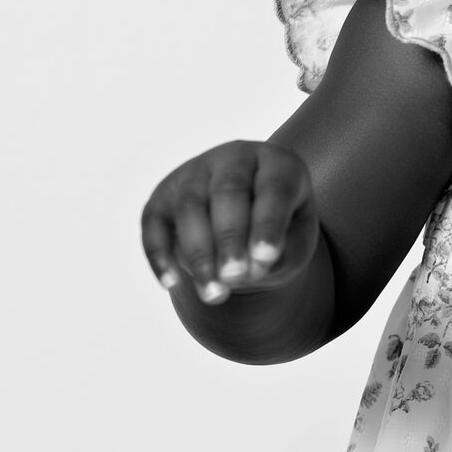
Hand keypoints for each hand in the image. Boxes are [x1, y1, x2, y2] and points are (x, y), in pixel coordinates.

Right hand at [139, 140, 320, 304]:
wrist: (250, 222)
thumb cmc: (281, 231)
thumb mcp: (296, 241)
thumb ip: (283, 252)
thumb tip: (251, 267)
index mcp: (277, 163)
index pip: (274, 187)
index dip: (268, 223)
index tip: (265, 258)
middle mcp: (234, 158)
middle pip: (227, 190)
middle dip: (230, 237)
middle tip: (234, 276)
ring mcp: (195, 172)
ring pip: (189, 205)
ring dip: (198, 252)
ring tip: (213, 293)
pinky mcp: (164, 194)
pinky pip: (154, 222)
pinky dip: (159, 254)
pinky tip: (171, 283)